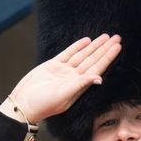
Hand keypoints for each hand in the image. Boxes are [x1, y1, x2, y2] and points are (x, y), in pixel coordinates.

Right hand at [1, 34, 121, 123]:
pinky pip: (68, 54)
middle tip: (117, 37)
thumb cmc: (43, 104)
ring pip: (82, 55)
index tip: (117, 46)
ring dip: (94, 46)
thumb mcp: (64, 95)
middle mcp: (73, 77)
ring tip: (105, 37)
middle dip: (104, 49)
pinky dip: (77, 47)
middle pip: (93, 60)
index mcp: (78, 85)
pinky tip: (87, 41)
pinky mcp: (53, 66)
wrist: (23, 103)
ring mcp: (63, 71)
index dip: (108, 57)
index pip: (97, 68)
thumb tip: (99, 78)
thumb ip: (81, 84)